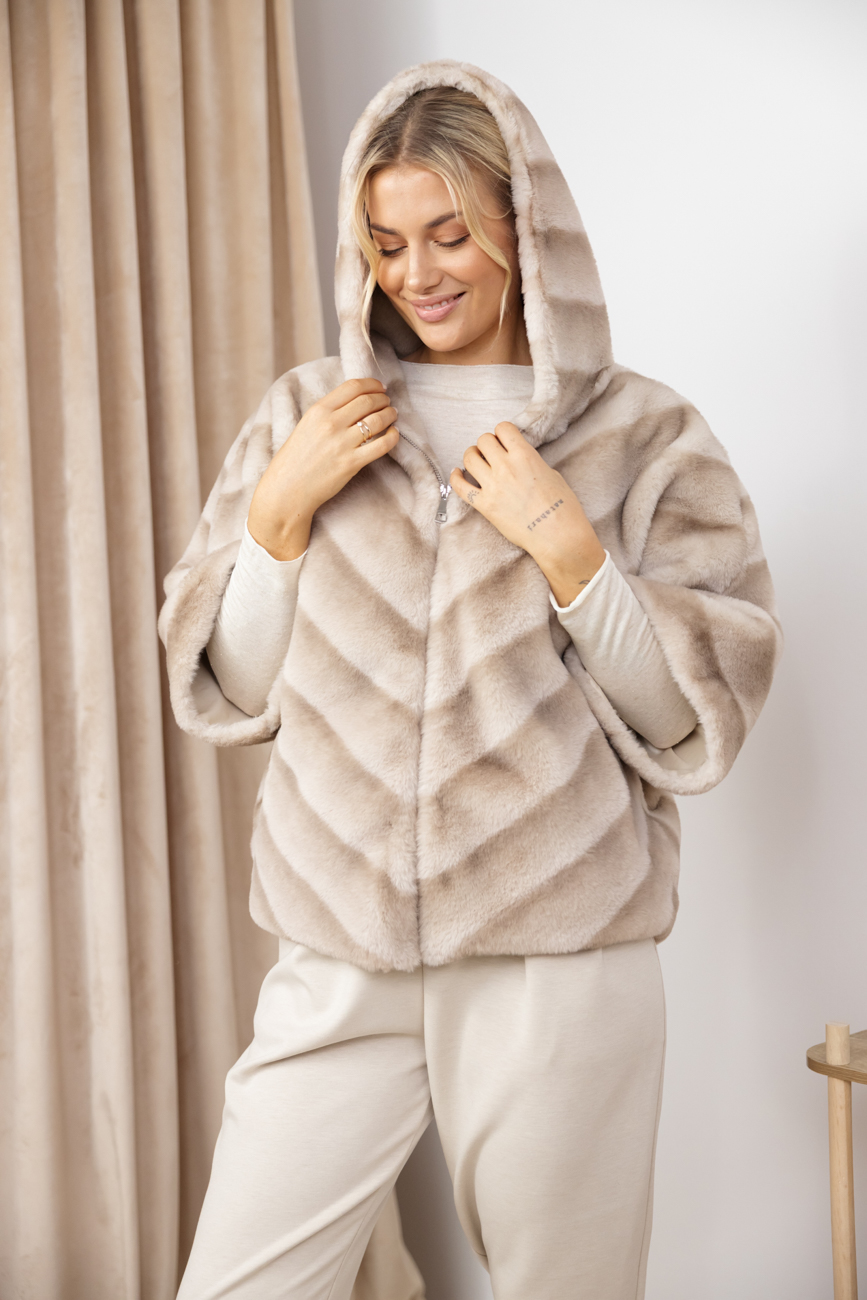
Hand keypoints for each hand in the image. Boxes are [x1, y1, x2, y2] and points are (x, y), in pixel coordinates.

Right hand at [248, 378, 398, 559]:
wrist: (286, 490)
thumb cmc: (295, 459)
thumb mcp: (306, 426)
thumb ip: (328, 413)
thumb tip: (354, 403)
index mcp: (318, 410)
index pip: (352, 387)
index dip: (371, 384)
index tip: (379, 387)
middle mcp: (331, 423)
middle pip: (368, 401)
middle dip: (383, 399)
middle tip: (387, 402)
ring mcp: (342, 443)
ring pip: (378, 420)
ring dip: (390, 414)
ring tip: (392, 414)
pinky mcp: (352, 463)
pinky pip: (382, 445)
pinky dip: (393, 436)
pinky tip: (394, 434)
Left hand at [449, 422, 605, 605]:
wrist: (558, 536)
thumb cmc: (562, 507)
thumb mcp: (551, 474)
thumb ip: (530, 462)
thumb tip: (518, 460)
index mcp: (525, 456)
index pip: (503, 428)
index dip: (502, 433)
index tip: (504, 440)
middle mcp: (506, 467)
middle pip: (483, 440)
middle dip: (487, 444)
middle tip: (491, 453)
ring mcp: (493, 486)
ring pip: (469, 458)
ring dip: (472, 456)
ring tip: (477, 461)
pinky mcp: (484, 505)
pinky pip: (460, 487)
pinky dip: (456, 477)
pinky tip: (458, 474)